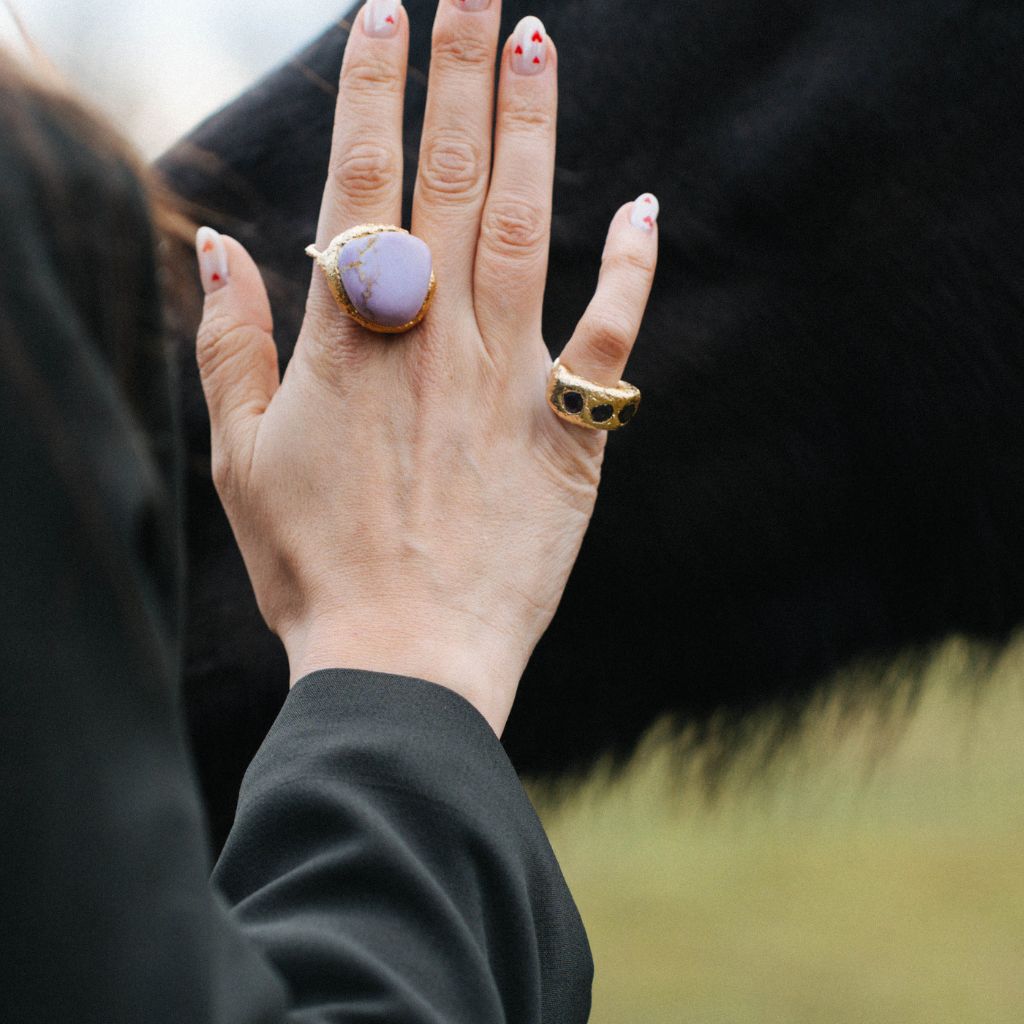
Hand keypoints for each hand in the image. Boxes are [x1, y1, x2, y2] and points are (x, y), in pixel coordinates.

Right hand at [194, 0, 657, 736]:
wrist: (405, 657)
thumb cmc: (314, 564)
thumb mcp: (241, 456)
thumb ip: (230, 345)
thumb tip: (219, 246)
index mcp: (351, 336)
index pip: (361, 180)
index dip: (371, 92)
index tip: (382, 16)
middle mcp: (436, 336)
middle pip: (451, 175)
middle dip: (459, 69)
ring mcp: (510, 376)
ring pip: (527, 224)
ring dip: (533, 128)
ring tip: (537, 42)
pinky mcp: (569, 429)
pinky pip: (609, 330)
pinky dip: (632, 264)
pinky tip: (647, 204)